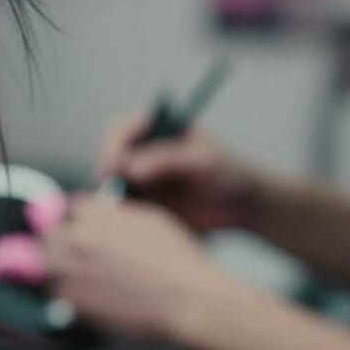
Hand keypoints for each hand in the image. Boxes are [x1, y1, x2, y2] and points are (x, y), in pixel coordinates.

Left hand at [42, 198, 224, 341]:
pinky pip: (57, 292)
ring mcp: (70, 270)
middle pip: (49, 236)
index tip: (83, 229)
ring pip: (47, 264)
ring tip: (86, 278)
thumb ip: (115, 212)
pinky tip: (92, 296)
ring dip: (60, 268)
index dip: (77, 220)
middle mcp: (77, 239)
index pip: (69, 209)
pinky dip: (69, 293)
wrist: (187, 299)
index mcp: (95, 216)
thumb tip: (94, 209)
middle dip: (61, 243)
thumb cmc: (177, 259)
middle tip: (79, 257)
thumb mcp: (150, 219)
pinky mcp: (71, 299)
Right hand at [96, 110, 257, 231]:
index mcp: (156, 128)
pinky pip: (121, 206)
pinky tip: (133, 221)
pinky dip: (121, 213)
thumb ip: (167, 160)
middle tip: (113, 191)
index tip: (113, 167)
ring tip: (127, 209)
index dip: (111, 147)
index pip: (120, 130)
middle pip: (108, 157)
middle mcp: (142, 150)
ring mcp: (138, 177)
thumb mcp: (202, 161)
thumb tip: (130, 167)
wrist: (241, 205)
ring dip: (112, 196)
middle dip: (107, 175)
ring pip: (110, 184)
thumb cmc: (228, 173)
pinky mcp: (141, 202)